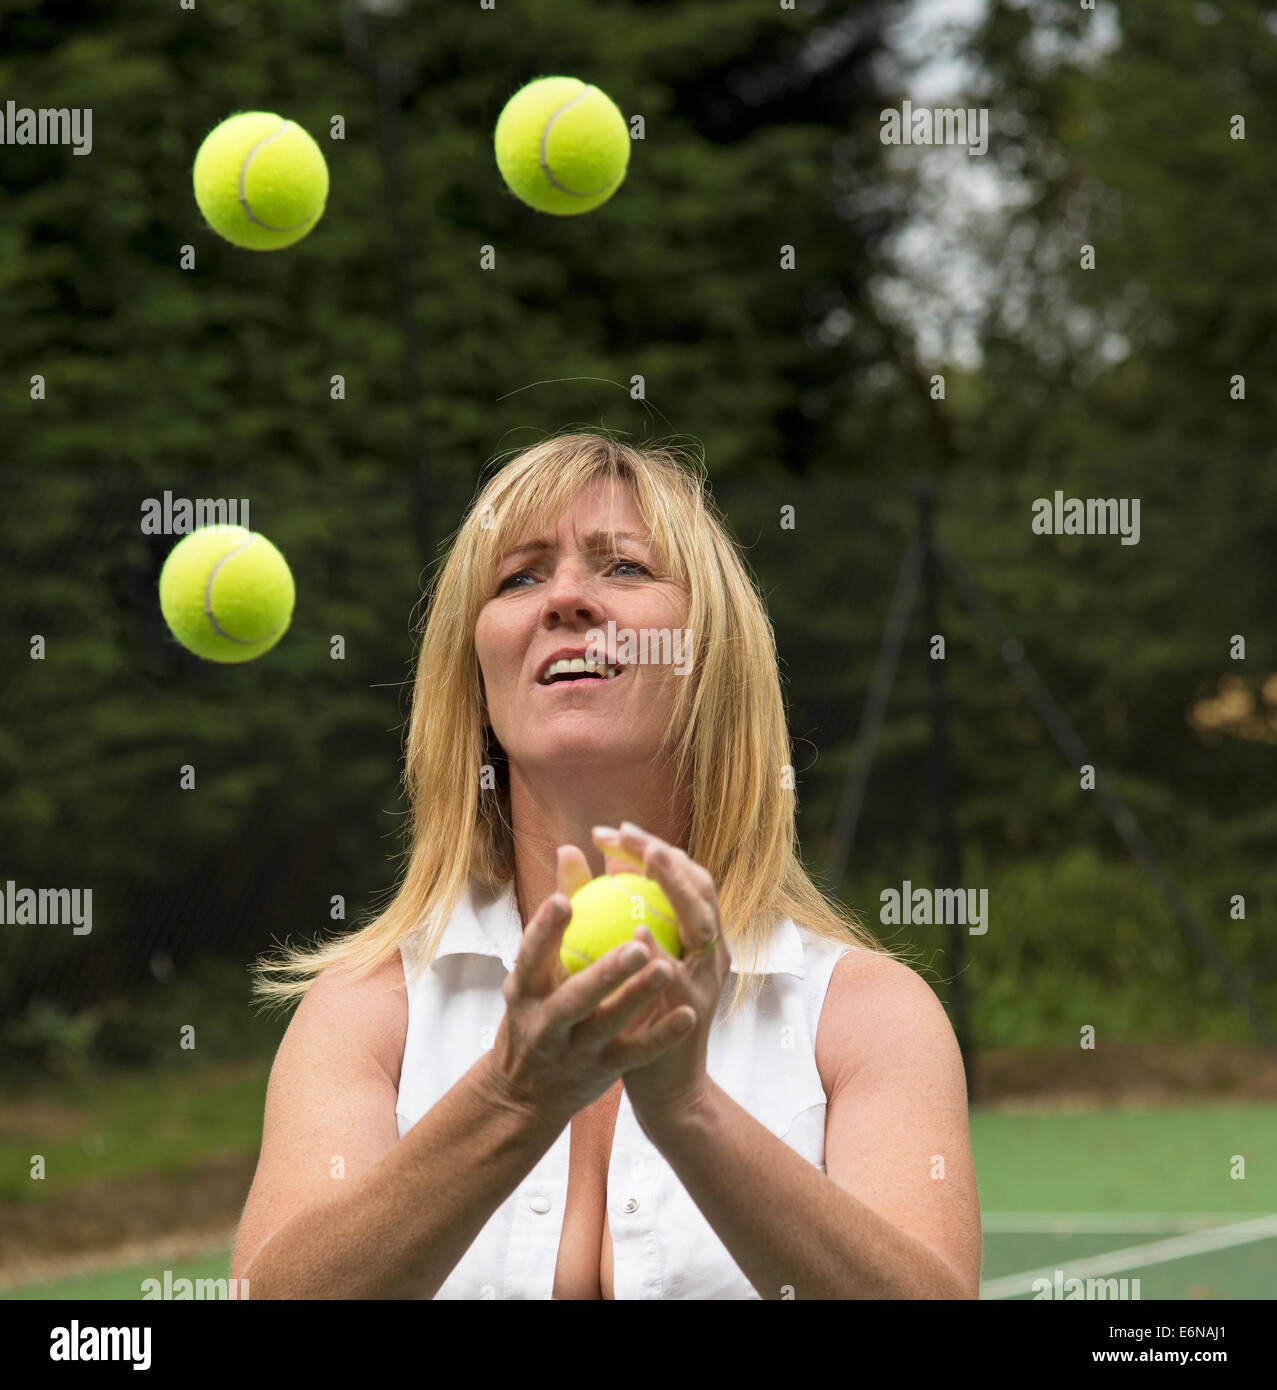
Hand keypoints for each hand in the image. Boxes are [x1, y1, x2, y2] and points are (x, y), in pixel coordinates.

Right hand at [486, 846, 692, 1130]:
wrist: (525, 1095)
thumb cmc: (534, 1013)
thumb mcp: (531, 972)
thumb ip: (555, 913)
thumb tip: (572, 849)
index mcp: (523, 992)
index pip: (530, 957)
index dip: (544, 929)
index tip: (564, 900)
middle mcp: (545, 1025)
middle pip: (575, 997)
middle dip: (606, 971)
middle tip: (637, 942)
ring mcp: (575, 1053)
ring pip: (610, 1025)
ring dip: (638, 996)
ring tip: (664, 969)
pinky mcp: (602, 1074)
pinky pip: (637, 1054)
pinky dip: (662, 1035)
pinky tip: (686, 1015)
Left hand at [589, 821, 729, 1127]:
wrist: (664, 1087)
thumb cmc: (641, 1017)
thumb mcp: (633, 960)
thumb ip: (618, 909)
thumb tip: (595, 857)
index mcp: (699, 936)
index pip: (686, 876)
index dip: (656, 848)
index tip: (618, 830)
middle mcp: (711, 951)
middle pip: (700, 887)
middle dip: (666, 855)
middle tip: (626, 835)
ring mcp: (706, 980)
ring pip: (700, 922)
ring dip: (675, 887)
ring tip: (645, 860)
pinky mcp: (692, 1011)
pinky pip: (678, 975)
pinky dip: (661, 948)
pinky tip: (636, 930)